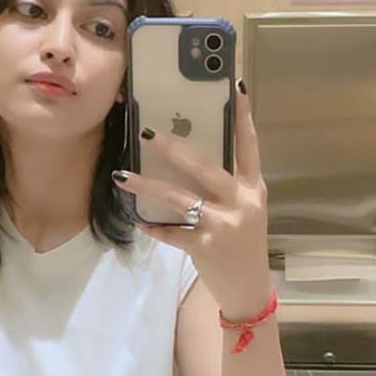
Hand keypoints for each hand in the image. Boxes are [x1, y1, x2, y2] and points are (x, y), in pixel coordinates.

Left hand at [112, 79, 272, 320]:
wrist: (249, 289)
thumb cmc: (244, 245)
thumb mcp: (245, 211)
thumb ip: (228, 187)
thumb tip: (189, 160)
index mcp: (253, 189)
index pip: (249, 146)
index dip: (243, 116)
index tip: (233, 87)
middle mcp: (241, 202)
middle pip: (205, 166)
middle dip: (175, 148)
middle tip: (148, 133)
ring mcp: (223, 225)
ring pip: (179, 198)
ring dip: (148, 185)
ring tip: (122, 175)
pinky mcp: (204, 246)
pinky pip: (170, 233)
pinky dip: (152, 227)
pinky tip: (137, 220)